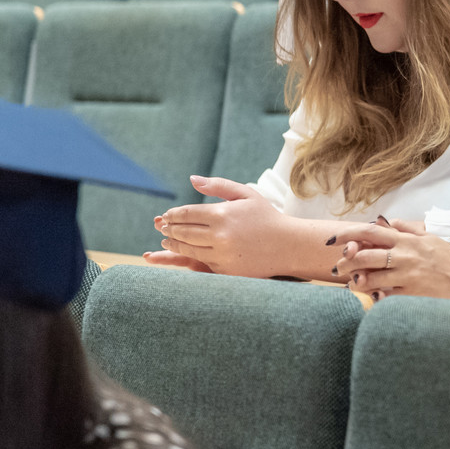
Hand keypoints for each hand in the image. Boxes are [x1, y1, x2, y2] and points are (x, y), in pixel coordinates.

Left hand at [150, 176, 293, 276]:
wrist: (288, 245)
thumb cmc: (266, 216)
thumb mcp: (246, 194)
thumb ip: (218, 186)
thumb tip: (193, 179)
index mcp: (222, 214)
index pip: (186, 213)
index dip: (173, 214)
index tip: (166, 215)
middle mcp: (218, 235)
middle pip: (182, 232)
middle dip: (169, 229)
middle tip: (162, 227)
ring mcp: (221, 254)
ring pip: (187, 248)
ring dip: (173, 243)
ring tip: (167, 239)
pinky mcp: (224, 269)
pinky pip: (199, 261)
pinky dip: (188, 255)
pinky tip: (185, 251)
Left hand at [328, 219, 449, 300]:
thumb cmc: (449, 261)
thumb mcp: (430, 238)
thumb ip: (407, 228)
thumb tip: (386, 221)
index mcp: (407, 241)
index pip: (371, 232)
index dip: (348, 234)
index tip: (333, 239)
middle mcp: (404, 256)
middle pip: (365, 255)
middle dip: (346, 262)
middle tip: (337, 268)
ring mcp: (406, 276)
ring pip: (369, 278)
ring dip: (355, 281)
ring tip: (351, 284)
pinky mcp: (409, 294)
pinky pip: (383, 296)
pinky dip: (373, 297)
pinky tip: (370, 298)